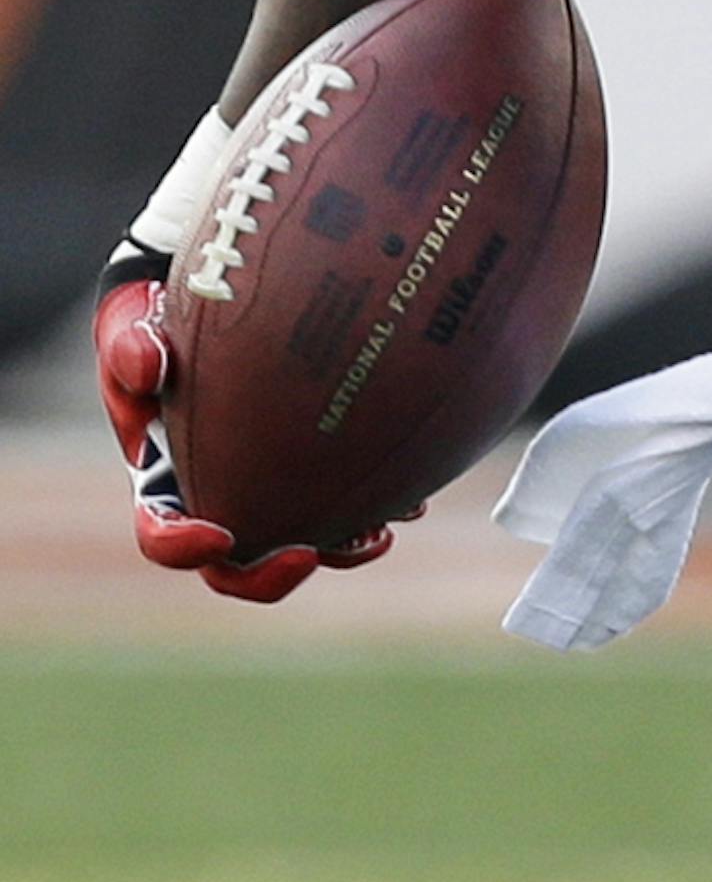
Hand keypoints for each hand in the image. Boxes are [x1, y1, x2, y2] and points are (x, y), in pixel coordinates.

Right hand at [93, 252, 394, 603]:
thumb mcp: (132, 329)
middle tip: (310, 553)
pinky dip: (375, 508)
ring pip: (304, 546)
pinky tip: (410, 498)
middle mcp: (219, 501)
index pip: (161, 537)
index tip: (219, 534)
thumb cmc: (159, 327)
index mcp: (162, 487)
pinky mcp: (314, 475)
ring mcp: (269, 494)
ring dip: (341, 549)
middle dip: (271, 576)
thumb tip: (146, 366)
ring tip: (379, 531)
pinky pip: (345, 508)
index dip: (184, 548)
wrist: (208, 305)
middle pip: (237, 569)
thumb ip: (131, 348)